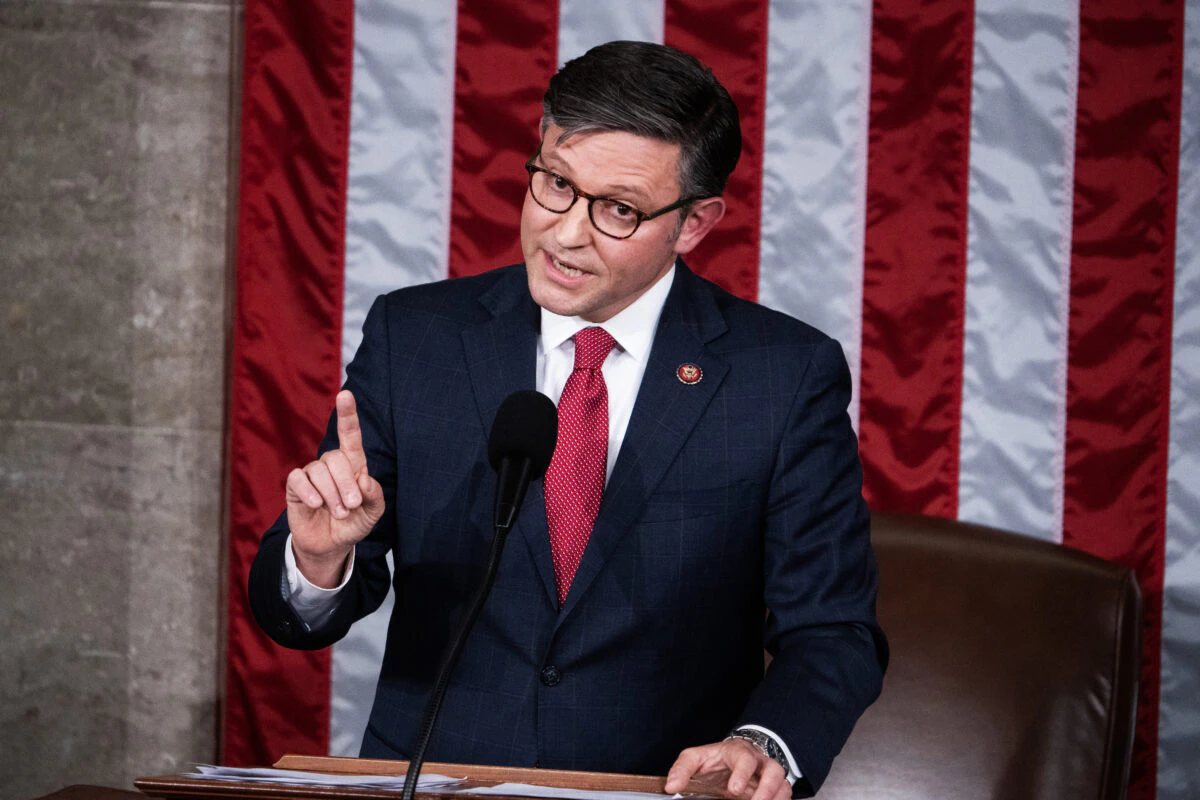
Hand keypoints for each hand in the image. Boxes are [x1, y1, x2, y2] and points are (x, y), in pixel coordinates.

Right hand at [285, 389, 384, 586]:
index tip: (345, 394)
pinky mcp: (295, 487)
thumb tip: (363, 480)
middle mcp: (332, 464)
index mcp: (354, 465)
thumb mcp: (373, 513)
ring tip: (339, 513)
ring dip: (331, 494)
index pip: (350, 434)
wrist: (332, 545)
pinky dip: (309, 492)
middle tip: (352, 506)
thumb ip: (374, 496)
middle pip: (336, 457)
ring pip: (318, 470)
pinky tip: (316, 505)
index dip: (347, 414)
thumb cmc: (354, 523)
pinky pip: (298, 479)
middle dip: (346, 483)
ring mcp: (312, 474)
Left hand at [665, 738, 789, 799]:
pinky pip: (784, 796)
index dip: (742, 773)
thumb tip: (671, 786)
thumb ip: (682, 769)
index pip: (745, 758)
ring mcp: (768, 777)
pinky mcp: (773, 790)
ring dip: (776, 798)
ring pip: (784, 785)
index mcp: (738, 752)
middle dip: (768, 788)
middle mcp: (758, 762)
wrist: (729, 758)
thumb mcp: (694, 758)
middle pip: (774, 770)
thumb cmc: (714, 759)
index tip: (734, 789)